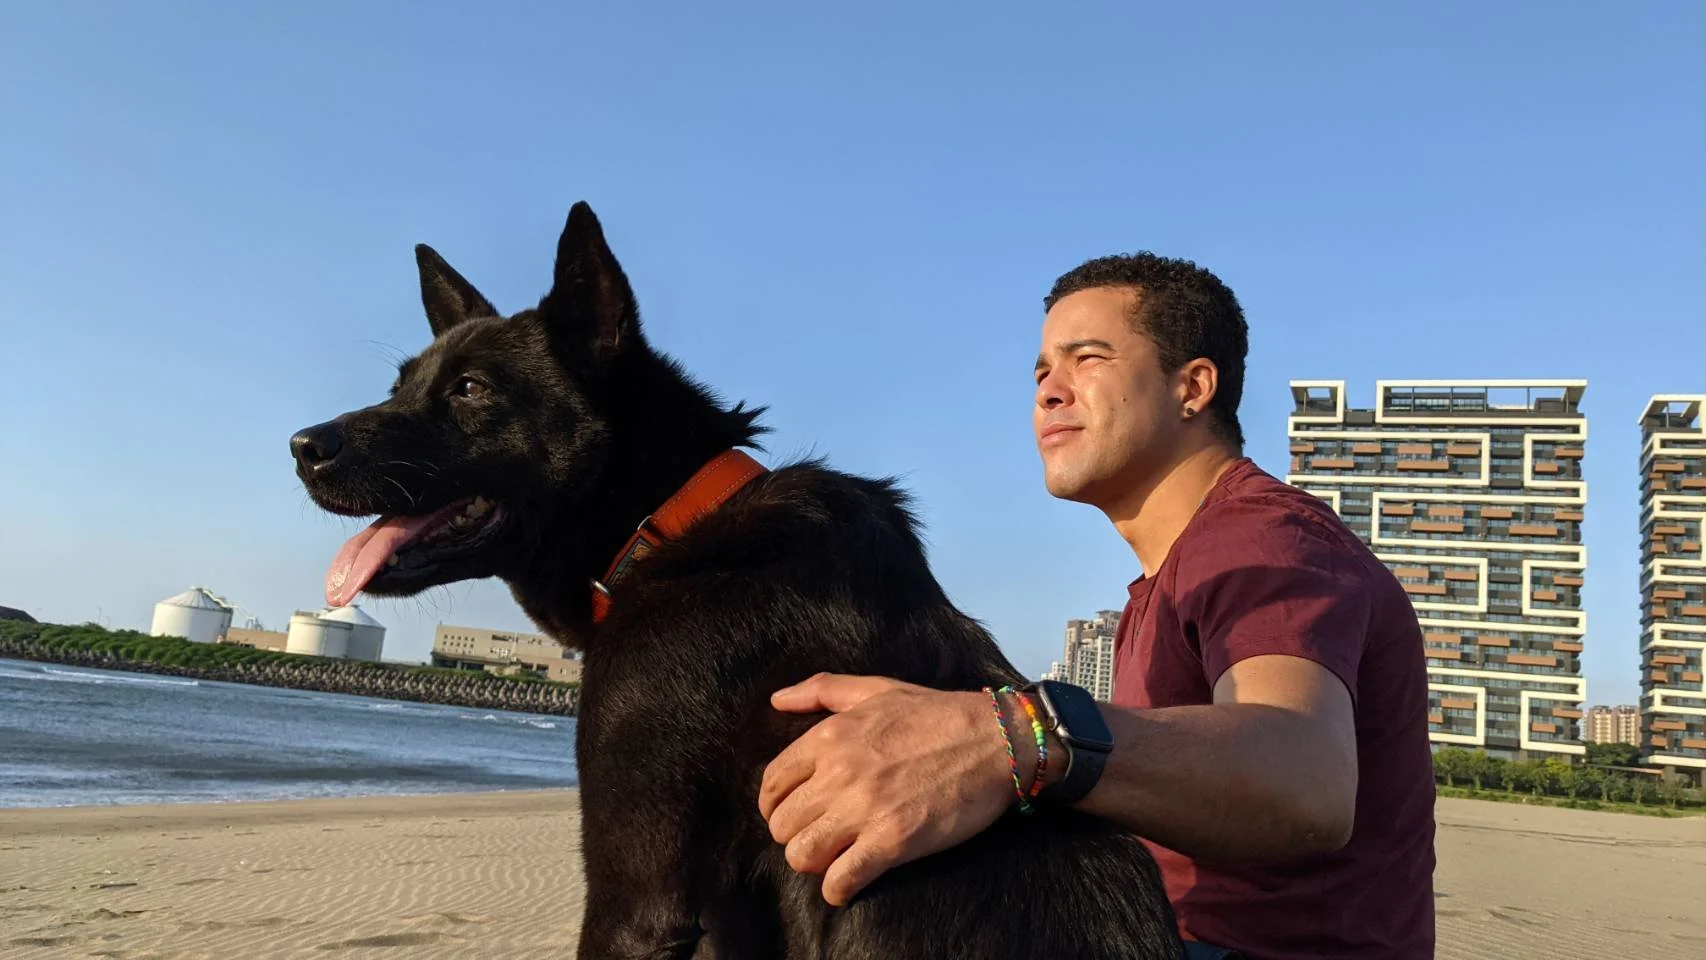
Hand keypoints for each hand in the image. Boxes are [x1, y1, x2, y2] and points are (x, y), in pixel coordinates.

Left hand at [758, 673, 1023, 905]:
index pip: (773, 783)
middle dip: (796, 834)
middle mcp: (839, 773)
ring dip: (812, 862)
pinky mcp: (892, 842)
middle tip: (820, 835)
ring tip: (833, 857)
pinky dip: (838, 889)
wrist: (996, 740)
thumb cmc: (938, 714)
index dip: (776, 804)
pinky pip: (840, 880)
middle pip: (782, 824)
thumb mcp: (876, 688)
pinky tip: (848, 883)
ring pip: (801, 855)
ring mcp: (864, 810)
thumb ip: (821, 689)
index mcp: (830, 737)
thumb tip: (778, 699)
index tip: (794, 812)